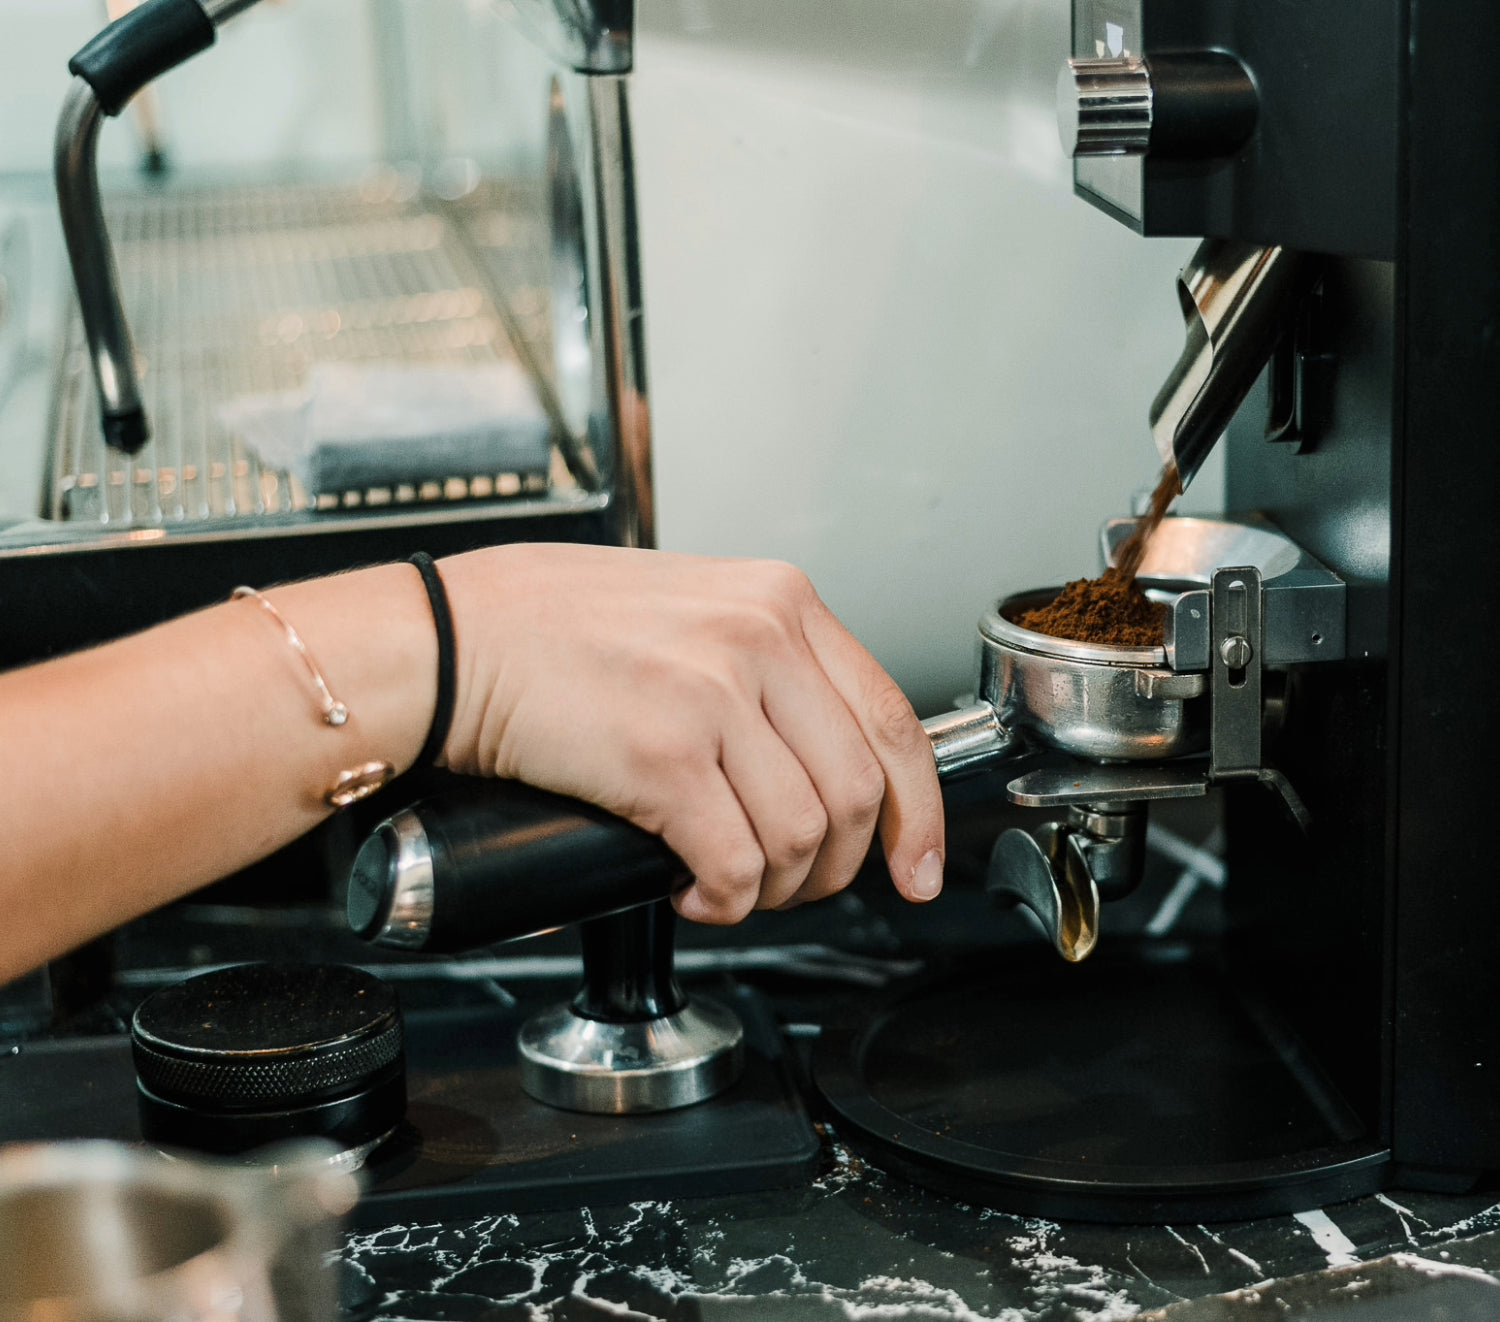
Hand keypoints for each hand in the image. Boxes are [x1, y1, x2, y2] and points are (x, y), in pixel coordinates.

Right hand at [437, 543, 943, 922]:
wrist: (454, 635)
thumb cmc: (553, 628)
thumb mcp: (692, 611)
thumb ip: (764, 664)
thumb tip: (818, 758)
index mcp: (780, 602)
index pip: (892, 721)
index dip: (918, 811)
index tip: (916, 863)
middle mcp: (760, 640)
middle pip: (856, 793)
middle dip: (835, 866)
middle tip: (794, 886)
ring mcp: (712, 696)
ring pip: (801, 836)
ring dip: (775, 889)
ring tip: (731, 887)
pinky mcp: (661, 756)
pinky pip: (736, 863)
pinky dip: (725, 901)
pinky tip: (694, 893)